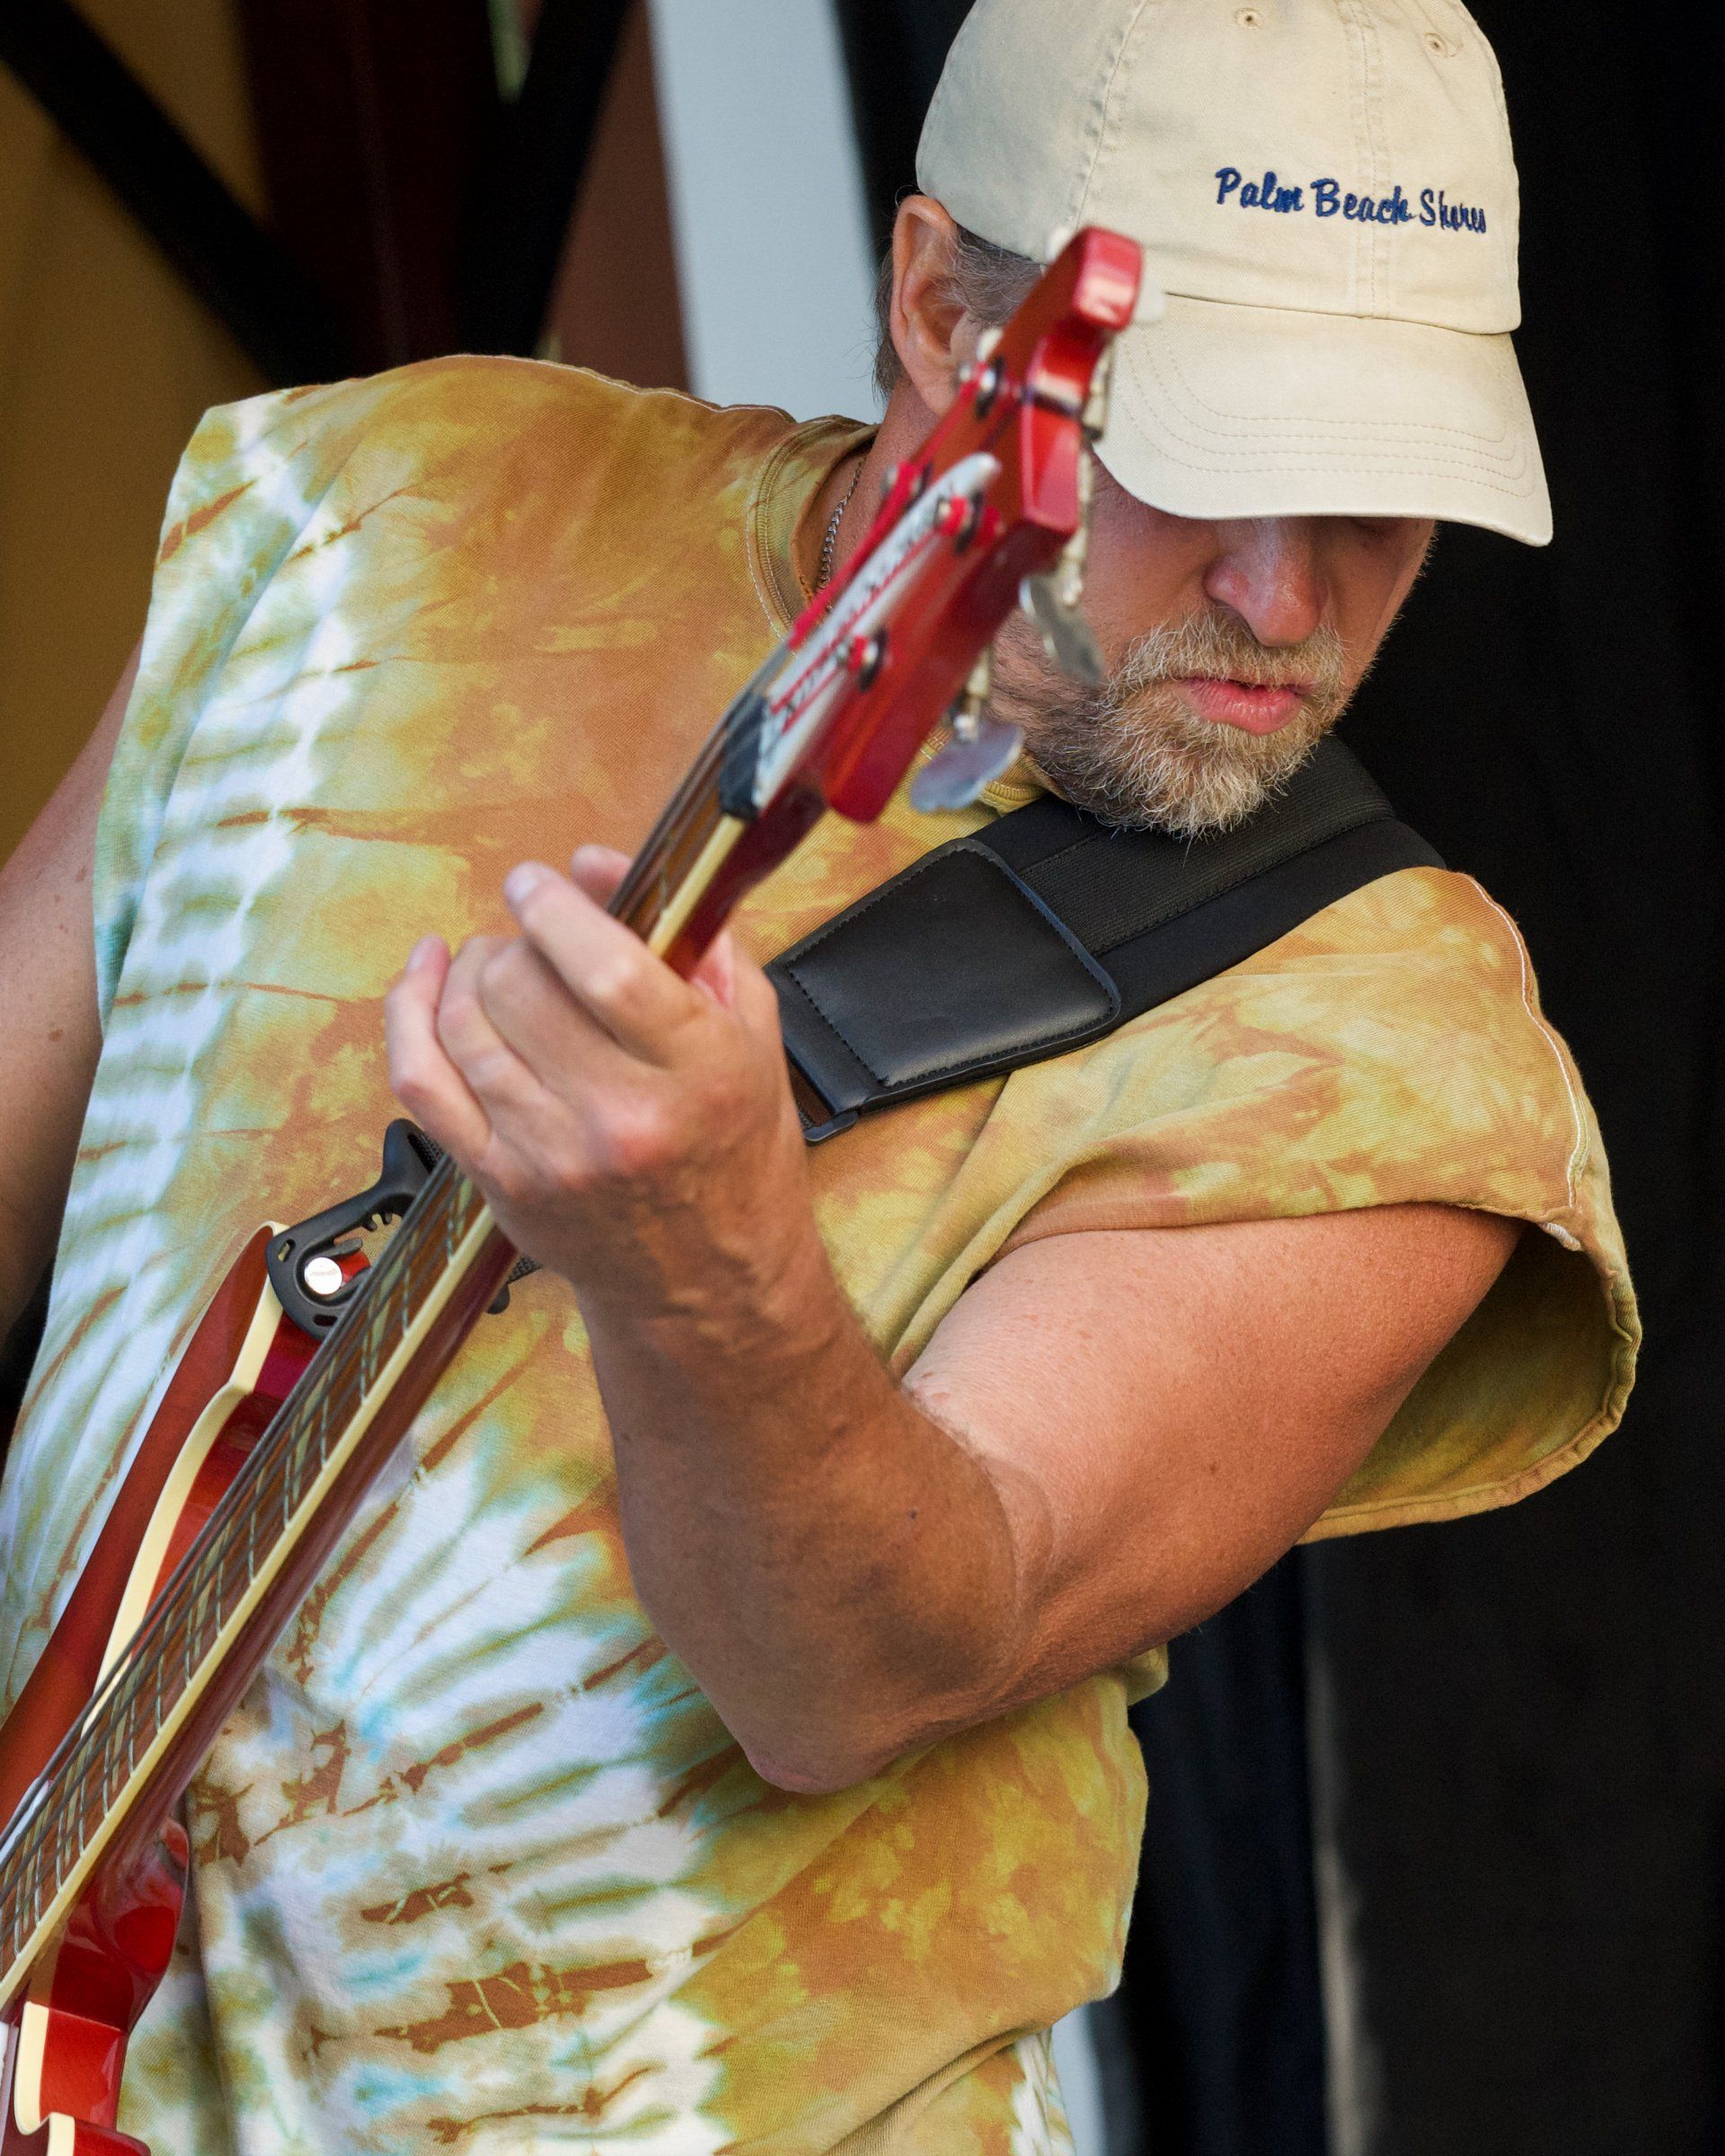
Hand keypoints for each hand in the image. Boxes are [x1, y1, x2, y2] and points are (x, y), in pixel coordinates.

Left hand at [384, 847, 814, 1324]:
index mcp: (697, 1073)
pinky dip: (409, 1014)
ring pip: (464, 1022)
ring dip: (471, 971)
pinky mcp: (497, 1179)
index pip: (603, 968)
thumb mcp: (752, 1035)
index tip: (540, 885)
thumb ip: (690, 938)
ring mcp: (549, 1154)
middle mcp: (620, 1118)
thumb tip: (596, 865)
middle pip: (521, 986)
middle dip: (517, 940)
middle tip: (536, 941)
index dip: (555, 908)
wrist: (709, 1282)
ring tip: (499, 965)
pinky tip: (424, 979)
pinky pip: (420, 1080)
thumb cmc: (736, 1154)